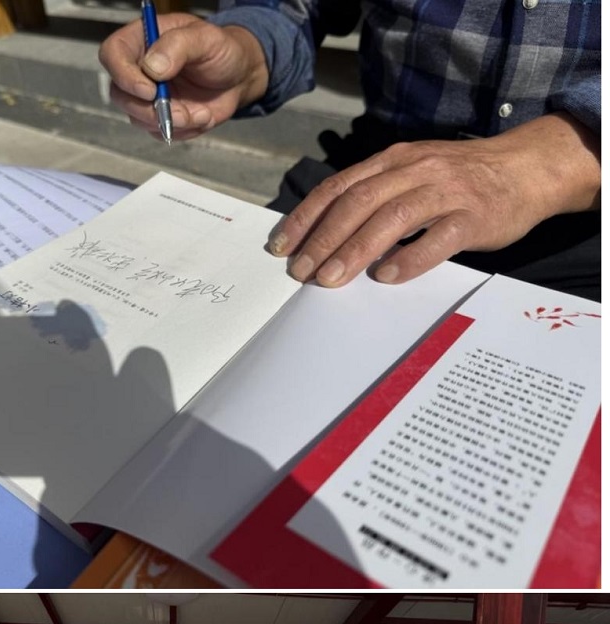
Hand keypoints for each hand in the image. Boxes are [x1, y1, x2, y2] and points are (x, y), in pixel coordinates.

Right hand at [98, 14, 268, 140]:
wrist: (239, 76)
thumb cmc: (222, 50)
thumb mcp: (205, 38)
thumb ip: (177, 46)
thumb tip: (152, 68)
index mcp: (143, 40)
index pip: (112, 55)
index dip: (123, 75)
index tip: (149, 89)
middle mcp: (140, 69)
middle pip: (120, 94)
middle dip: (148, 109)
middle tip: (180, 111)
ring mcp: (149, 96)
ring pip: (138, 119)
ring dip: (171, 122)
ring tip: (200, 113)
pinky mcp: (161, 117)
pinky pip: (160, 132)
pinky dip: (183, 131)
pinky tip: (202, 117)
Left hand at [268, 114, 600, 286]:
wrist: (525, 168)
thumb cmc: (461, 180)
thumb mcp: (413, 173)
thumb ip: (377, 195)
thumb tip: (328, 235)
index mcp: (394, 160)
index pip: (339, 186)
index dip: (307, 217)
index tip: (282, 247)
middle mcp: (415, 170)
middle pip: (359, 202)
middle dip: (324, 238)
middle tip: (302, 272)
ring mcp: (446, 191)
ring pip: (392, 217)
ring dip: (356, 250)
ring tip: (331, 278)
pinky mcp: (473, 216)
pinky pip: (437, 238)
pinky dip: (409, 258)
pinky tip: (387, 277)